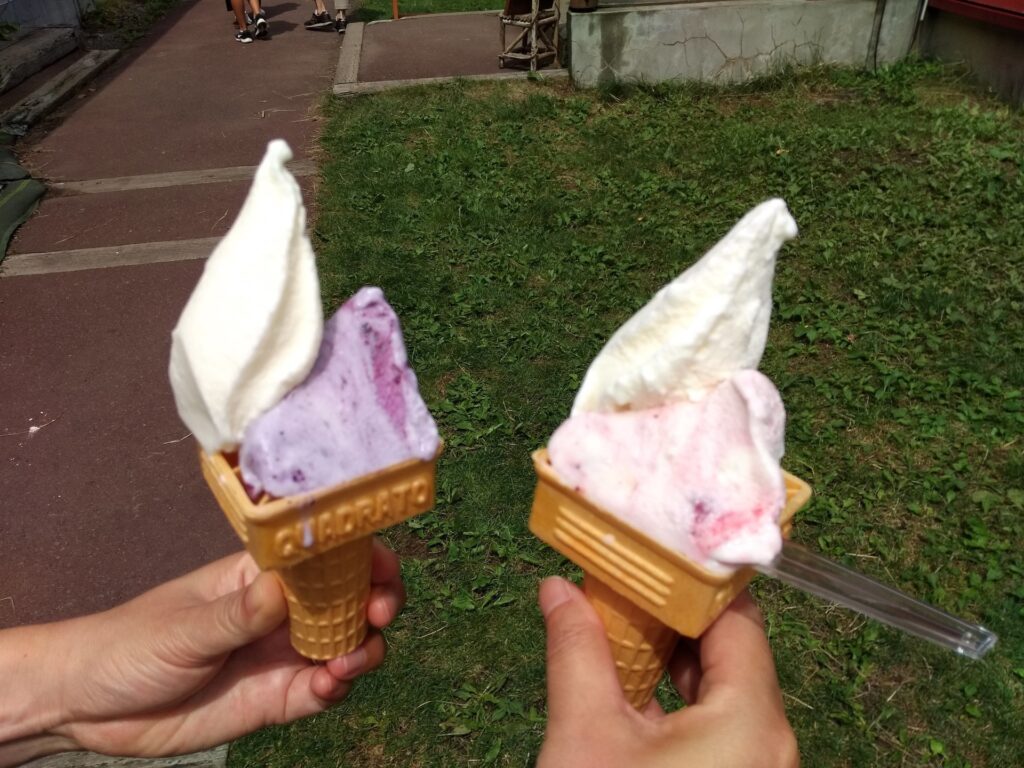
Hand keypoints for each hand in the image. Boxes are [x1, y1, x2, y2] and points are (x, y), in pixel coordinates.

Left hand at [51, 539, 403, 756]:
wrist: (89, 706)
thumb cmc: (130, 644)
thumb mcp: (183, 628)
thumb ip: (237, 614)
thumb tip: (285, 587)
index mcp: (262, 576)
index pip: (323, 556)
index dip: (361, 556)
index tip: (378, 569)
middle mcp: (283, 612)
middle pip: (350, 598)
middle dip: (377, 601)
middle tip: (379, 615)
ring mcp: (282, 656)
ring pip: (347, 645)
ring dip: (363, 649)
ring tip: (349, 662)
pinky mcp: (278, 700)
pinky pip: (323, 691)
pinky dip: (337, 688)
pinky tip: (328, 687)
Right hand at [537, 578, 797, 767]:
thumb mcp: (584, 735)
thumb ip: (576, 652)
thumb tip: (557, 589)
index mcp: (751, 722)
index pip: (736, 617)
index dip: (689, 579)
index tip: (648, 550)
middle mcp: (771, 742)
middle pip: (731, 649)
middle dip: (672, 614)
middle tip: (623, 580)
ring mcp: (757, 765)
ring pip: (723, 688)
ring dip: (672, 655)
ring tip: (620, 623)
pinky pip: (719, 725)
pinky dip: (679, 698)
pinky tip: (632, 681)